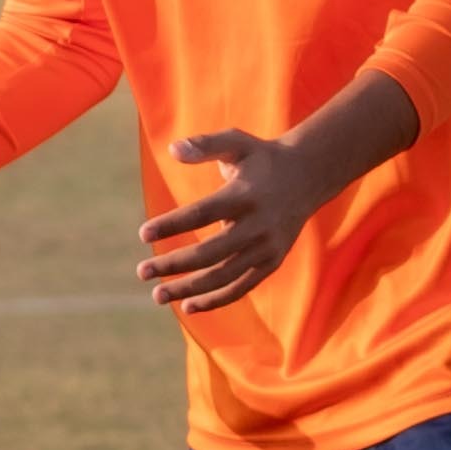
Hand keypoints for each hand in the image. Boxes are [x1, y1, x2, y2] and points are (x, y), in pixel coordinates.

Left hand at [137, 127, 337, 314]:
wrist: (309, 175)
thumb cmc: (261, 158)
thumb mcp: (236, 142)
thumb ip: (205, 145)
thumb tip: (172, 149)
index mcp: (245, 196)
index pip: (202, 213)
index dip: (172, 224)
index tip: (142, 233)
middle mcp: (258, 225)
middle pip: (210, 252)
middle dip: (173, 264)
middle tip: (141, 271)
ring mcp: (267, 248)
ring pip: (224, 276)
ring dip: (190, 289)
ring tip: (157, 295)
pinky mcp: (272, 262)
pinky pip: (242, 287)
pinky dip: (215, 300)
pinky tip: (187, 307)